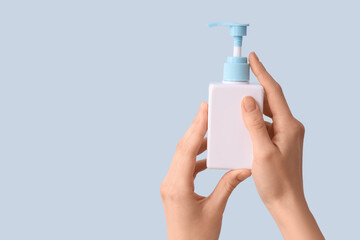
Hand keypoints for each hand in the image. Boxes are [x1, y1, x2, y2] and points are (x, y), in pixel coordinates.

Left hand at [160, 102, 250, 239]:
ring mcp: (170, 185)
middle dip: (195, 128)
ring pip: (182, 155)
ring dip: (196, 142)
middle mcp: (170, 182)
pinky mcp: (174, 188)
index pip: (186, 150)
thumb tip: (244, 168)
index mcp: (178, 187)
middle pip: (182, 148)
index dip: (196, 128)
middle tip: (207, 110)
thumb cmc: (198, 237)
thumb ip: (228, 186)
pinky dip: (196, 158)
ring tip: (211, 130)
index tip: (204, 109)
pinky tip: (209, 156)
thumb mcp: (216, 210)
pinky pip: (184, 166)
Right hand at [241, 52, 323, 238]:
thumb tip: (246, 100)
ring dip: (252, 106)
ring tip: (236, 103)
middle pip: (270, 100)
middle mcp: (289, 127)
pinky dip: (253, 121)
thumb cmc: (277, 182)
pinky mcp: (279, 142)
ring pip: (267, 112)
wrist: (286, 203)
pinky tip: (241, 126)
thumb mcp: (262, 153)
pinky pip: (264, 124)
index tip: (253, 58)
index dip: (262, 72)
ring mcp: (285, 134)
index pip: (274, 92)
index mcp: (288, 126)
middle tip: (238, 80)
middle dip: (254, 88)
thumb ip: (254, 125)